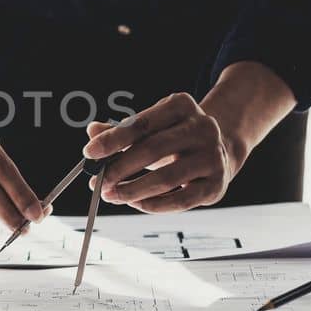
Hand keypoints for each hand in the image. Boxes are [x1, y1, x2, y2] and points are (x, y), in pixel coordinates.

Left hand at [81, 93, 235, 212]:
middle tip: (97, 181)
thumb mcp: (151, 126)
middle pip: (153, 150)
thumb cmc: (176, 138)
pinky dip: (154, 205)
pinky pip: (181, 200)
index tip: (89, 152)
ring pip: (166, 178)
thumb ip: (122, 129)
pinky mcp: (217, 184)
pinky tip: (135, 203)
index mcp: (181, 105)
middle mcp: (202, 127)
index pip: (141, 123)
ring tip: (110, 195)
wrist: (221, 149)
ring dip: (132, 190)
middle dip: (119, 168)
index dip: (113, 139)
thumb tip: (92, 131)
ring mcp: (212, 156)